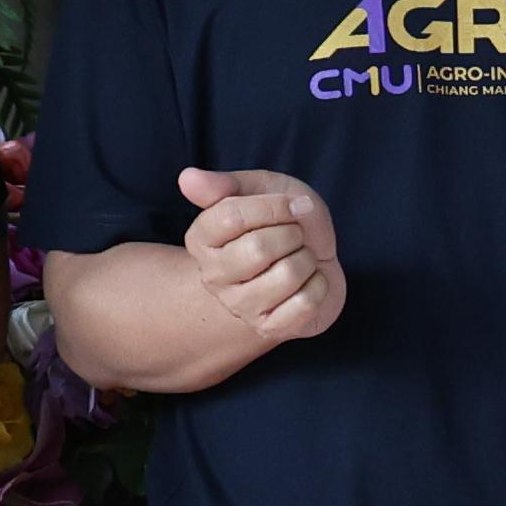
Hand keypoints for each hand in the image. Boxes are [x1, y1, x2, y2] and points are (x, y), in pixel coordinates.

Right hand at [173, 165, 347, 347]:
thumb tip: (186, 177)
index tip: (291, 204)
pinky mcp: (269, 328)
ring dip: (307, 259)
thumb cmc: (284, 221)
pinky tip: (309, 282)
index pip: (231, 215)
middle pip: (259, 249)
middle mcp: (213, 275)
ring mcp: (240, 306)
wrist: (316, 257)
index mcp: (202, 238)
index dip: (274, 205)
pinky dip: (320, 285)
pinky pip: (305, 302)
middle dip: (292, 233)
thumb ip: (225, 184)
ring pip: (287, 275)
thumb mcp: (261, 189)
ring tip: (300, 258)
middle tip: (295, 236)